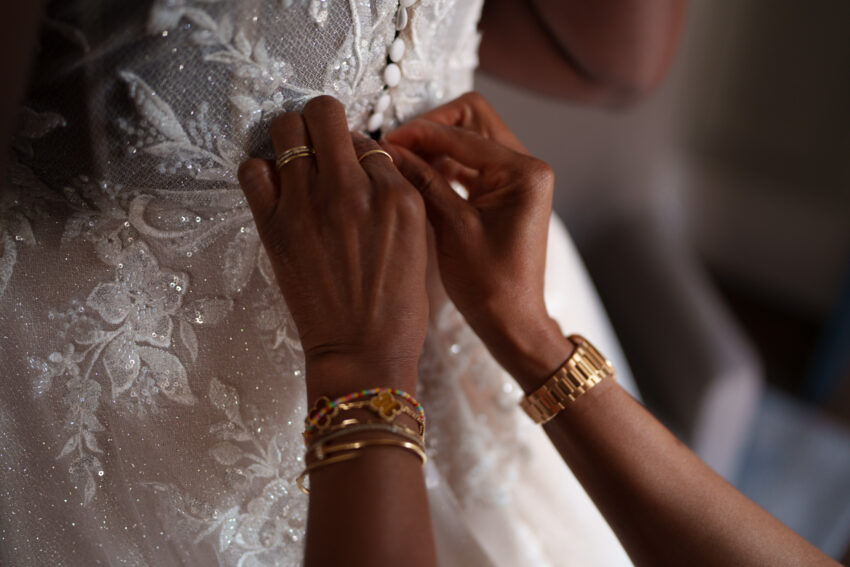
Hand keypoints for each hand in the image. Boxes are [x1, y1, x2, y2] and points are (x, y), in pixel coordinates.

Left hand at [238, 96, 428, 397]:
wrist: (363, 352)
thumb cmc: (397, 304)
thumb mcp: (419, 240)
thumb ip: (397, 194)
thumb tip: (368, 160)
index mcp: (398, 195)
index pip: (370, 140)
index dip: (359, 151)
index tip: (354, 169)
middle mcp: (354, 191)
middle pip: (324, 113)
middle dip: (322, 121)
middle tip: (321, 142)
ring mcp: (310, 206)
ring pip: (286, 129)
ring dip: (292, 138)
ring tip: (297, 161)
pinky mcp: (275, 227)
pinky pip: (253, 169)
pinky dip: (262, 170)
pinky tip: (276, 188)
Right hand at [383, 93, 570, 388]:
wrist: (512, 324)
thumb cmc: (489, 285)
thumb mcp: (452, 228)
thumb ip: (423, 181)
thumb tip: (388, 149)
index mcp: (524, 171)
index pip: (464, 132)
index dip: (420, 133)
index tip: (384, 141)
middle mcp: (526, 168)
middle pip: (472, 121)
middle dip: (432, 128)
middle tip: (396, 147)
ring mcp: (516, 180)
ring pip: (469, 141)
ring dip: (435, 147)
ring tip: (399, 163)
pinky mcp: (504, 195)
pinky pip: (470, 166)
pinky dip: (443, 167)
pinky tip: (415, 178)